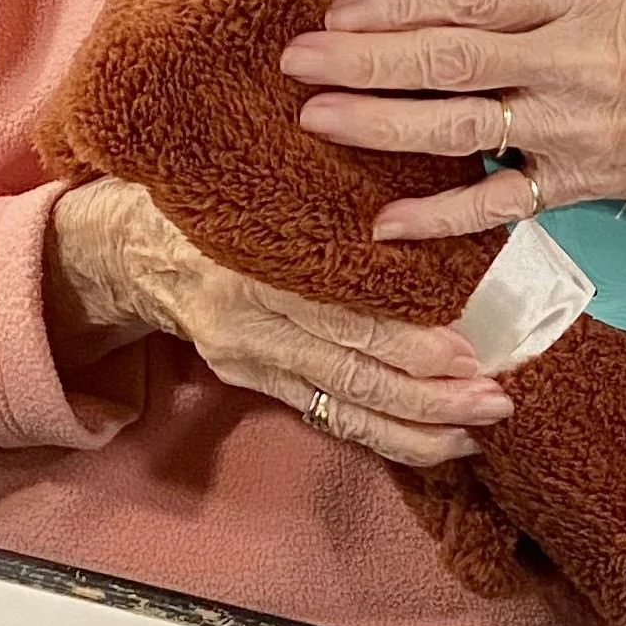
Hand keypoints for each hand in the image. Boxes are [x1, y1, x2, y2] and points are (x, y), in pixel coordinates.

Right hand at [43, 178, 511, 466]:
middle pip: (350, 372)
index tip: (471, 348)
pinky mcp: (248, 383)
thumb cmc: (215, 197)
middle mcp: (247, 323)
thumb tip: (432, 211)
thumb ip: (332, 204)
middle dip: (430, 395)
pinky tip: (435, 442)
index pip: (342, 315)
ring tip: (478, 432)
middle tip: (497, 400)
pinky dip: (383, 435)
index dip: (408, 340)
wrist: (127, 246)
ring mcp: (246, 360)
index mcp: (254, 265)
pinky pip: (325, 417)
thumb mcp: (263, 183)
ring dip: (417, 428)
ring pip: (342, 407)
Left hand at [280, 0, 625, 258]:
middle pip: (451, 60)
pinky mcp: (576, 186)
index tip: (339, 9)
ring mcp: (571, 132)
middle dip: (366, 58)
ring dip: (381, 125)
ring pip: (461, 129)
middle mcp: (572, 64)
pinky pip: (499, 205)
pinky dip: (441, 217)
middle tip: (298, 58)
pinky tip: (385, 221)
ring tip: (317, 115)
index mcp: (583, 1)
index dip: (398, 2)